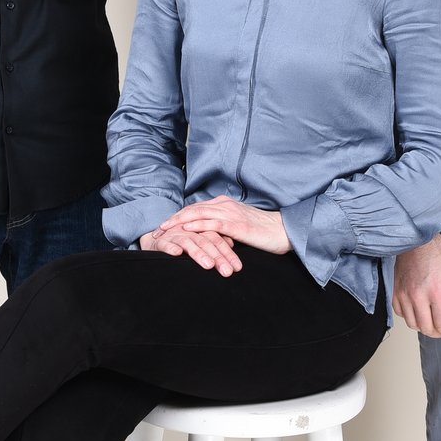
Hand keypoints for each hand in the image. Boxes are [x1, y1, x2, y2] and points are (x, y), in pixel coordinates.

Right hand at [140, 222, 241, 274]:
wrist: (155, 238)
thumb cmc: (181, 241)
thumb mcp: (199, 240)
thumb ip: (215, 240)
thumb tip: (232, 244)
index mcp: (200, 230)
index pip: (218, 240)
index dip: (228, 254)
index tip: (237, 268)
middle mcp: (189, 231)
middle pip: (206, 242)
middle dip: (218, 257)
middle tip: (227, 272)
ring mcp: (175, 235)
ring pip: (188, 242)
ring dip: (199, 253)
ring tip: (209, 265)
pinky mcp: (161, 241)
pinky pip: (166, 244)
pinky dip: (171, 248)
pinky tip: (177, 254)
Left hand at [154, 195, 290, 256]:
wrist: (283, 231)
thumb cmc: (264, 231)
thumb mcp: (240, 226)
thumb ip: (224, 227)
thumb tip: (210, 236)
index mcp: (225, 204)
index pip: (196, 208)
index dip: (179, 217)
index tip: (165, 226)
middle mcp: (225, 205)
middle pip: (192, 209)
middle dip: (173, 219)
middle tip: (157, 229)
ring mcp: (230, 213)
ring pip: (198, 214)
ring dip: (178, 222)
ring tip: (164, 230)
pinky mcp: (235, 225)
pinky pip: (211, 224)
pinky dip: (196, 226)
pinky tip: (184, 230)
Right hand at [393, 234, 440, 337]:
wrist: (416, 239)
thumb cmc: (437, 253)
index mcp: (437, 292)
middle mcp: (419, 297)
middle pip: (427, 329)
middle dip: (438, 333)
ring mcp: (404, 295)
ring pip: (413, 324)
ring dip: (424, 326)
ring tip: (432, 320)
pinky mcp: (395, 292)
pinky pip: (401, 314)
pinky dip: (410, 317)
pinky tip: (418, 310)